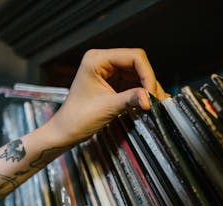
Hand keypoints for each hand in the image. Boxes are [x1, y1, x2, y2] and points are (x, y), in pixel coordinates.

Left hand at [46, 48, 168, 145]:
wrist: (66, 132)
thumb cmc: (77, 118)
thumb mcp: (107, 107)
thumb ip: (131, 99)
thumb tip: (150, 98)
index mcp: (97, 59)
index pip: (133, 57)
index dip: (147, 74)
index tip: (152, 93)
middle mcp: (102, 61)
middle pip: (137, 64)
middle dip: (149, 82)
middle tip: (156, 100)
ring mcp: (108, 72)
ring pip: (137, 74)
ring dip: (147, 88)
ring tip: (154, 103)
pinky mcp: (112, 83)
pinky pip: (133, 83)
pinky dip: (141, 93)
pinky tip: (147, 102)